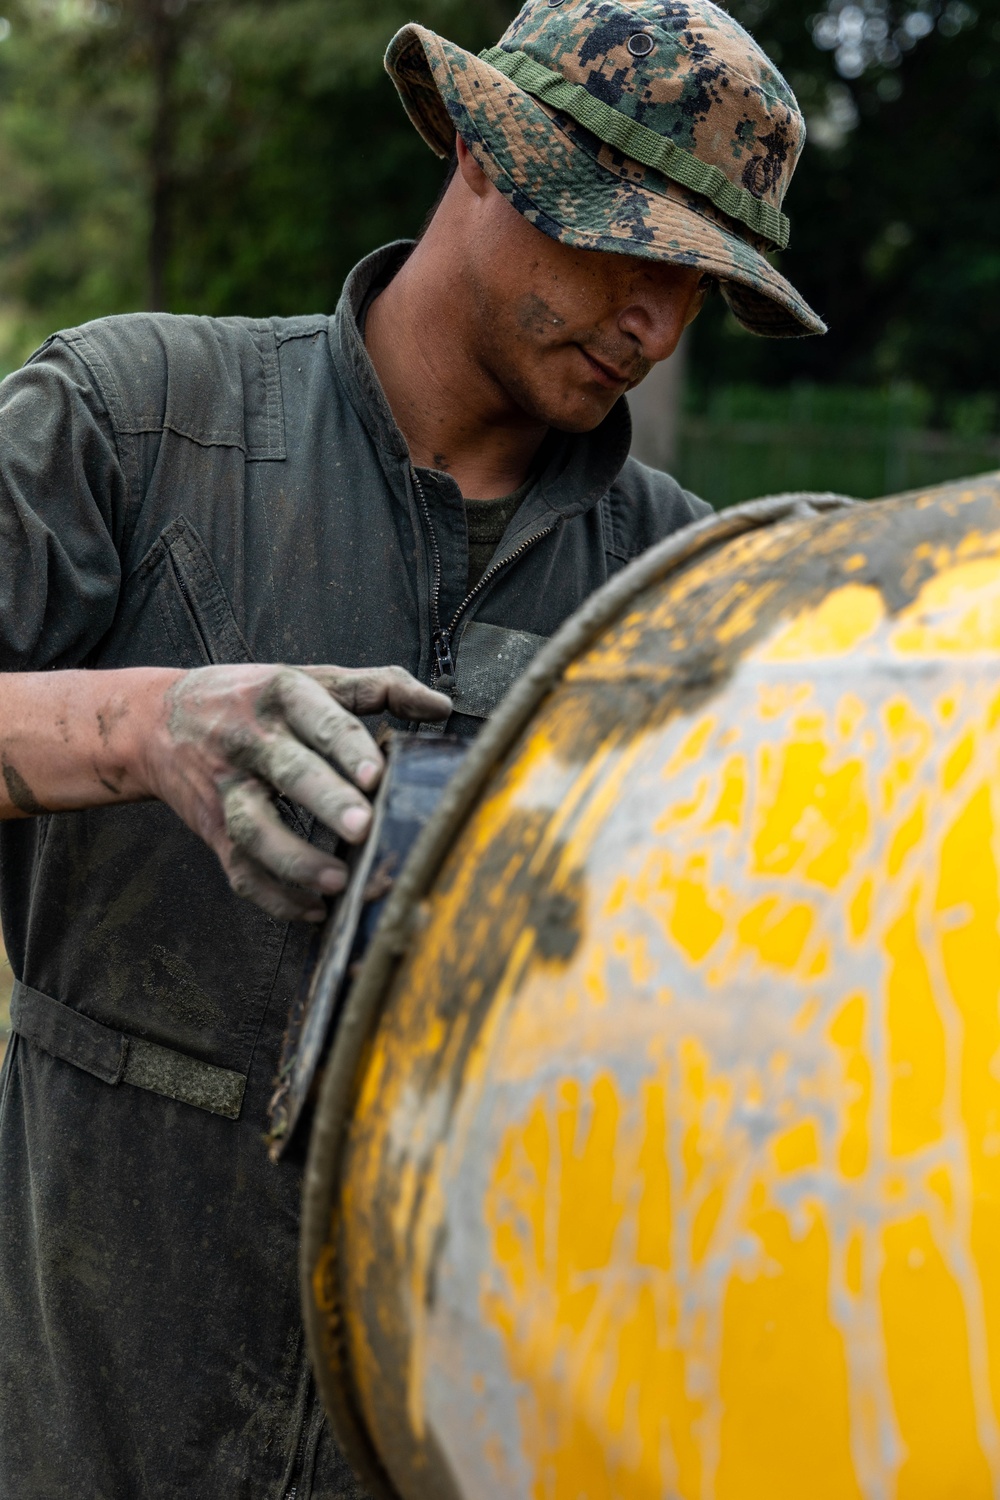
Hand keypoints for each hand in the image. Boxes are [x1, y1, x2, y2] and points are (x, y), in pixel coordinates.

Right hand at [139, 663, 450, 921]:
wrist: (159, 720)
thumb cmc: (255, 698)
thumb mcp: (311, 678)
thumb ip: (378, 687)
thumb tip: (440, 708)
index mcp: (282, 696)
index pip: (319, 719)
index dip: (348, 747)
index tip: (378, 774)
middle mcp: (251, 741)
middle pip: (287, 771)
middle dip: (325, 799)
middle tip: (363, 826)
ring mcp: (228, 788)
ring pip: (254, 828)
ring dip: (294, 860)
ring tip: (336, 883)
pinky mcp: (213, 829)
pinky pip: (238, 869)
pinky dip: (273, 897)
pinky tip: (311, 910)